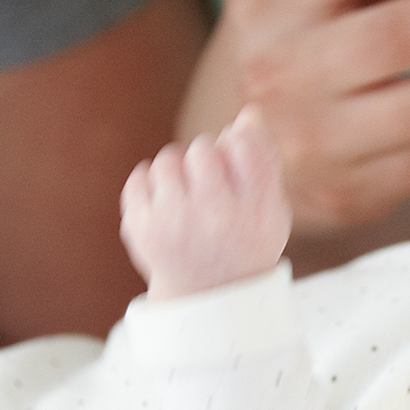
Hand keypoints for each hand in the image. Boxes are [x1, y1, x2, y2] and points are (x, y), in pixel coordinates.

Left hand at [121, 108, 292, 298]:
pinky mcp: (142, 230)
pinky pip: (139, 177)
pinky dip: (150, 185)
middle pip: (203, 148)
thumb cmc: (244, 239)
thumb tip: (248, 113)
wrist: (207, 296)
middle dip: (206, 158)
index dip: (238, 144)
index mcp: (255, 210)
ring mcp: (174, 224)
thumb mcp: (270, 206)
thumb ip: (263, 158)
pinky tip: (166, 204)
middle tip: (211, 184)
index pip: (243, 144)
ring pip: (168, 159)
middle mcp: (216, 218)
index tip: (236, 162)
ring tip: (187, 196)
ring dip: (178, 170)